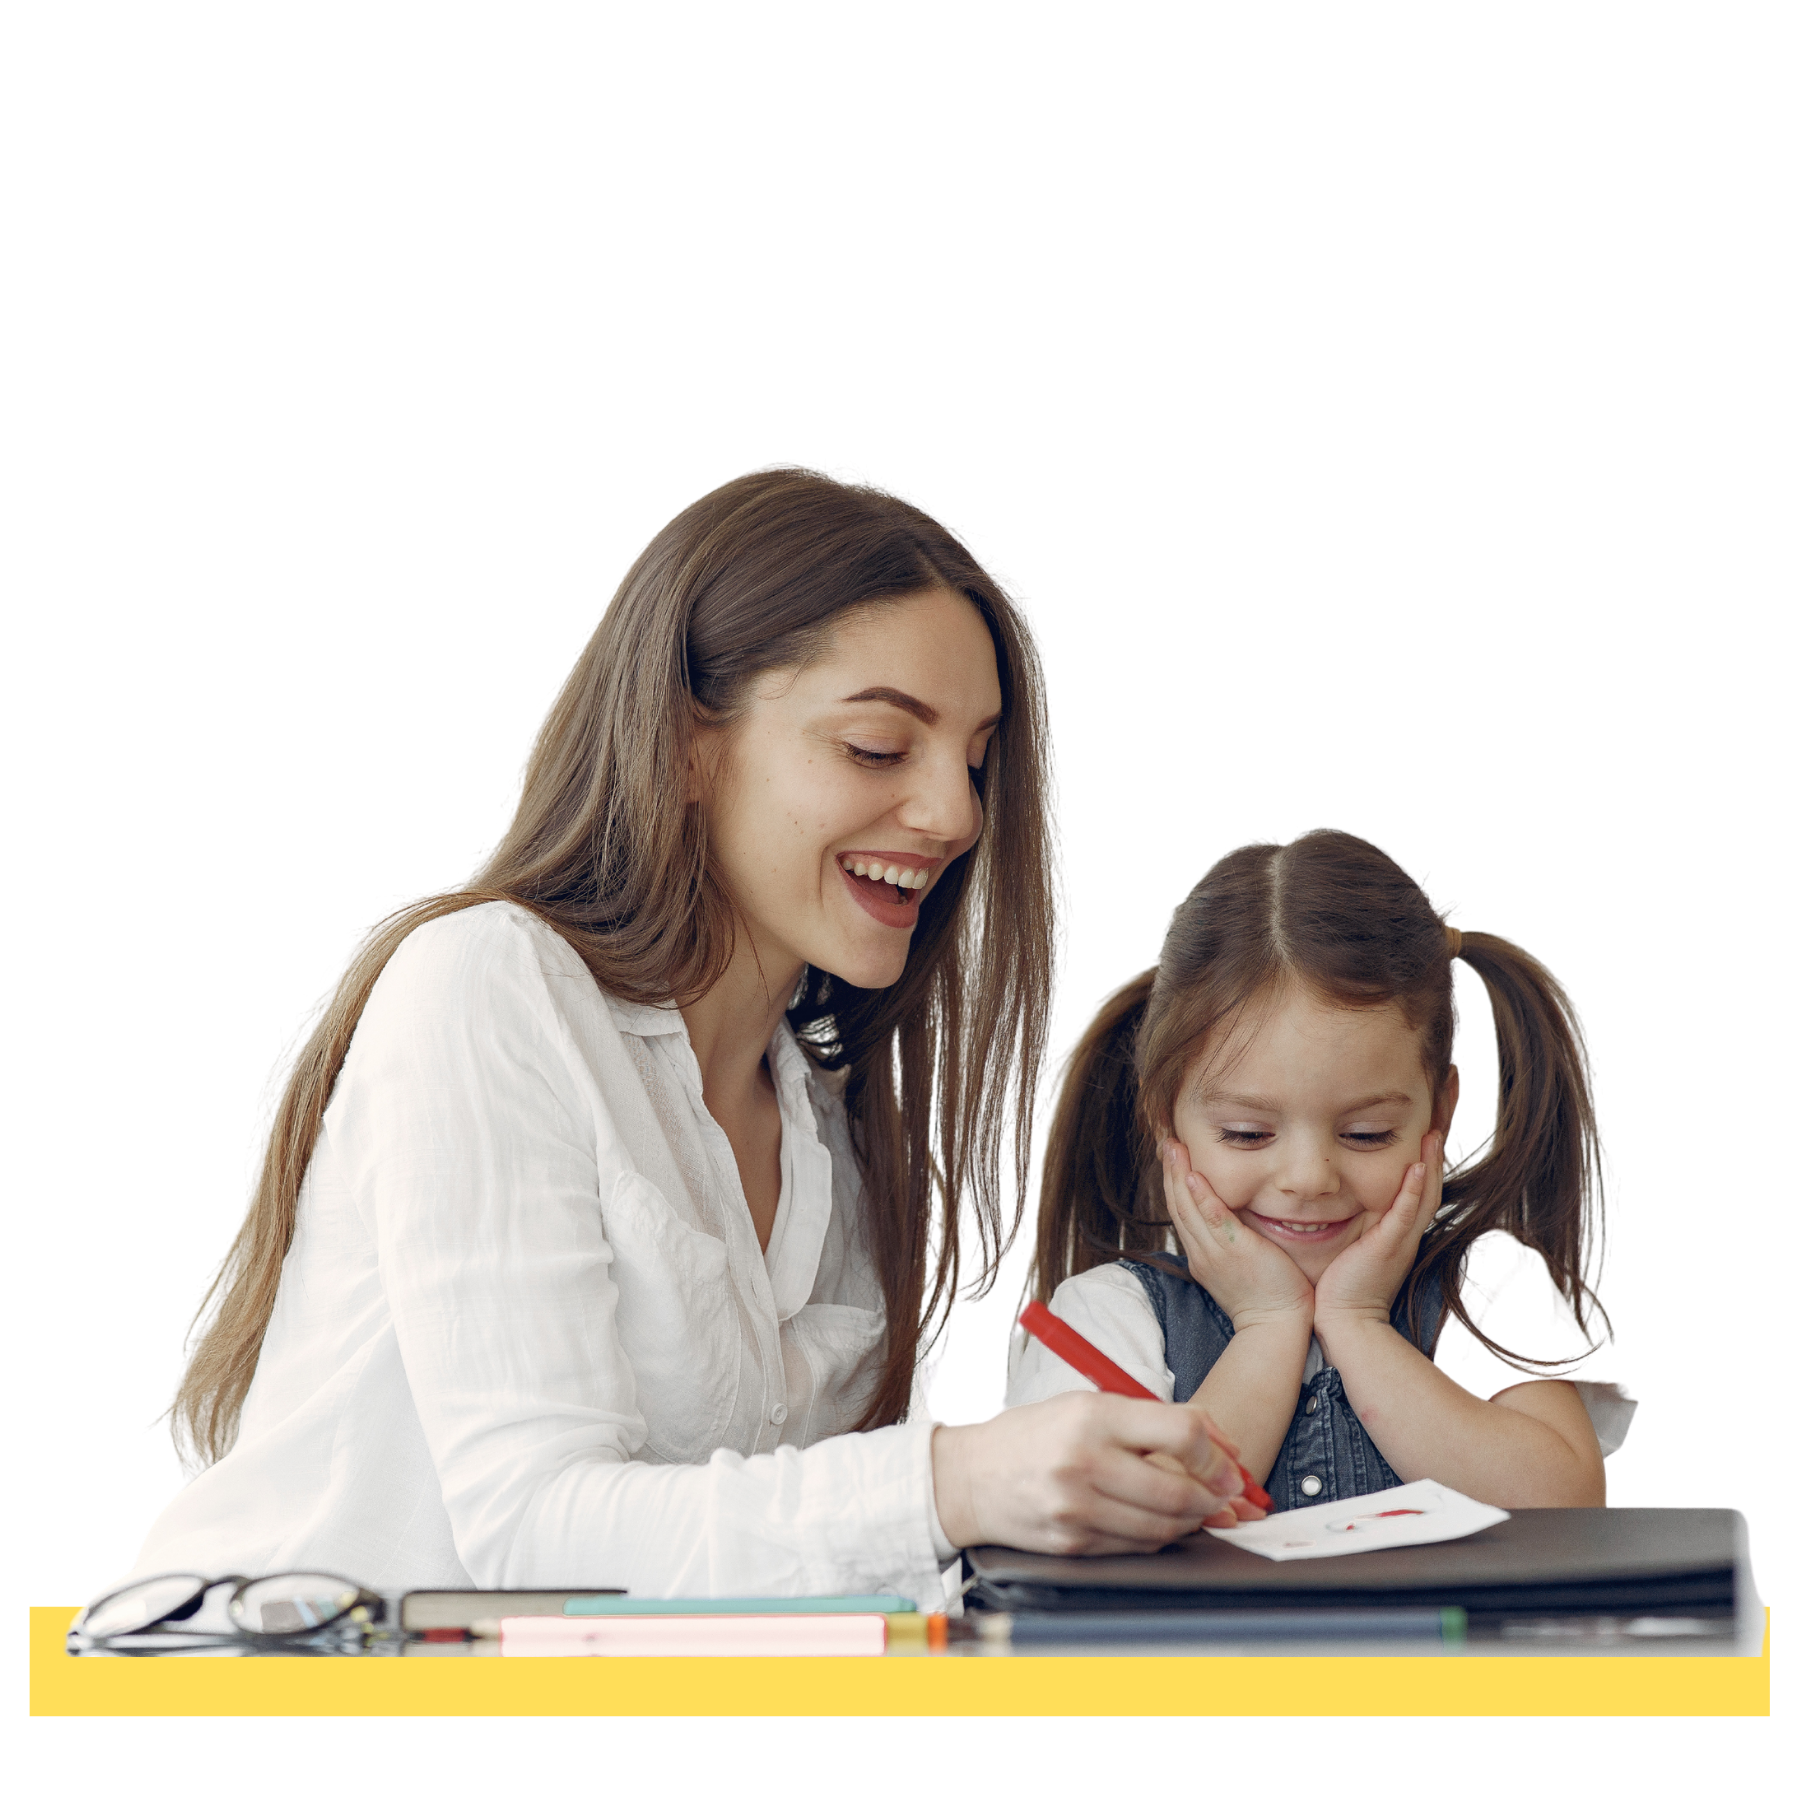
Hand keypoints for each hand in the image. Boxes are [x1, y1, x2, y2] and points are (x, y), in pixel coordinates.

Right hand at [930, 1391, 1246, 1554]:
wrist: (970, 1477)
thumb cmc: (1035, 1435)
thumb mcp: (1087, 1405)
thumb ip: (1150, 1418)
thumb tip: (1218, 1442)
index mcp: (1092, 1416)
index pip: (1178, 1432)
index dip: (1216, 1452)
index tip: (1229, 1462)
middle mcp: (1084, 1462)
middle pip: (1178, 1491)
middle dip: (1215, 1497)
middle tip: (1227, 1494)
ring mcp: (1077, 1508)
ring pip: (1163, 1526)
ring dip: (1192, 1520)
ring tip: (1197, 1507)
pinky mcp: (1073, 1543)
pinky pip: (1137, 1546)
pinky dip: (1159, 1535)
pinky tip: (1159, 1521)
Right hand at [1161, 1137, 1315, 1330]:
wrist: (1277, 1326)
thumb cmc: (1268, 1299)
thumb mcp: (1240, 1267)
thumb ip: (1233, 1243)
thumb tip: (1235, 1222)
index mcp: (1201, 1256)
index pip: (1181, 1212)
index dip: (1174, 1183)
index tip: (1173, 1158)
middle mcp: (1201, 1252)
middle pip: (1177, 1205)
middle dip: (1170, 1172)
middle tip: (1167, 1141)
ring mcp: (1215, 1252)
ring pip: (1187, 1207)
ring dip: (1178, 1175)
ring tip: (1174, 1146)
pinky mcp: (1234, 1251)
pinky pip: (1212, 1218)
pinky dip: (1200, 1196)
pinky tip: (1193, 1175)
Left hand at [1313, 1129, 1444, 1329]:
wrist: (1345, 1321)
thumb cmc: (1342, 1286)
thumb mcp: (1355, 1247)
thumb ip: (1358, 1225)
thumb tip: (1344, 1201)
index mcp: (1399, 1233)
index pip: (1419, 1190)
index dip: (1426, 1161)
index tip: (1428, 1130)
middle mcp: (1406, 1234)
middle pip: (1431, 1186)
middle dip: (1437, 1154)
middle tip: (1442, 1122)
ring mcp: (1400, 1241)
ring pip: (1425, 1196)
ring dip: (1431, 1163)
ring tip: (1435, 1133)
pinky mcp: (1387, 1248)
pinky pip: (1405, 1215)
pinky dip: (1413, 1190)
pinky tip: (1417, 1167)